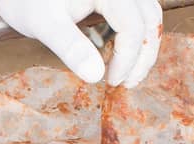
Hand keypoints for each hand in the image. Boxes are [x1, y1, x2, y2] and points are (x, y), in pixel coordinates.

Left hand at [0, 0, 162, 87]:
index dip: (128, 58)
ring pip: (147, 13)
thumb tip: (96, 76)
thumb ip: (70, 48)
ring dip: (143, 43)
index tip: (112, 81)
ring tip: (127, 71)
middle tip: (127, 83)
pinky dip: (133, 32)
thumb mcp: (44, 24)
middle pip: (149, 18)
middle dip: (143, 54)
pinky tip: (118, 52)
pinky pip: (135, 10)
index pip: (133, 26)